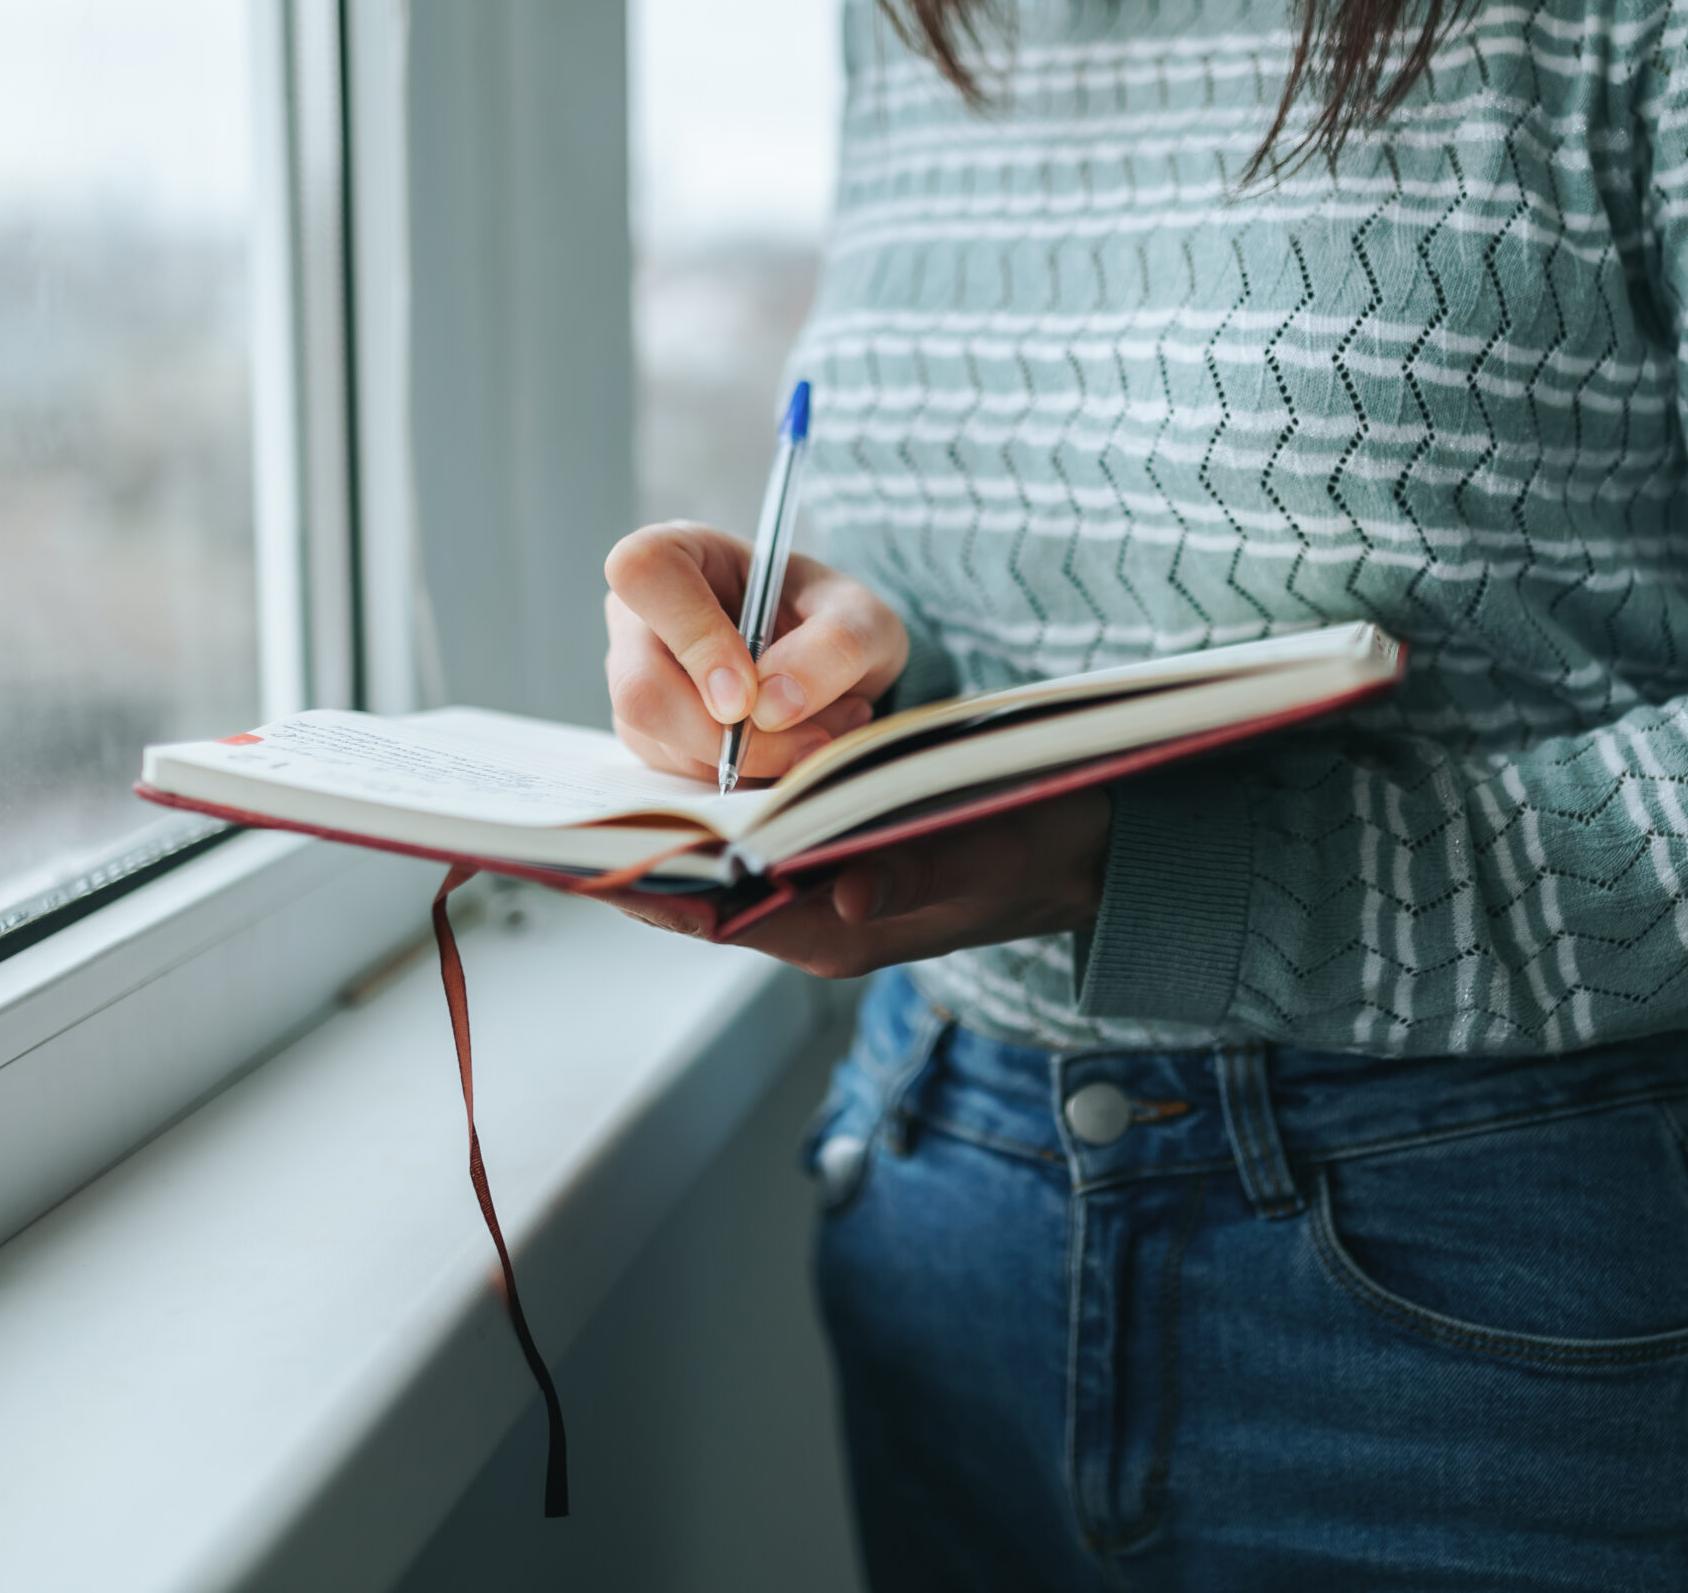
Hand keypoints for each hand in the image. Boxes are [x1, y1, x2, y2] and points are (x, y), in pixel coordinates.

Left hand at [600, 788, 1110, 979]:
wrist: (1091, 846)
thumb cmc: (1045, 843)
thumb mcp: (993, 850)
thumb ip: (920, 876)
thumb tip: (846, 897)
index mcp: (840, 937)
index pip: (712, 920)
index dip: (649, 881)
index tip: (597, 838)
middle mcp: (813, 926)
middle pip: (696, 894)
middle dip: (651, 841)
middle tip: (600, 790)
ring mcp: (816, 901)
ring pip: (712, 866)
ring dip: (679, 814)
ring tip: (628, 763)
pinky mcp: (824, 868)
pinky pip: (741, 844)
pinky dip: (715, 803)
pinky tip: (692, 750)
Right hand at [603, 520, 908, 781]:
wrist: (833, 666)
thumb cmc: (834, 620)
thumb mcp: (861, 617)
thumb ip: (833, 646)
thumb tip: (772, 706)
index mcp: (678, 553)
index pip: (644, 573)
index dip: (693, 637)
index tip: (748, 693)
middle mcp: (640, 619)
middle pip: (640, 688)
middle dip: (727, 735)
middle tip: (809, 740)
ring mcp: (638, 683)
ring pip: (664, 744)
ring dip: (757, 758)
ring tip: (823, 729)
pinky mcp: (653, 739)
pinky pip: (685, 777)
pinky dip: (753, 774)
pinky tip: (795, 747)